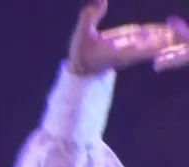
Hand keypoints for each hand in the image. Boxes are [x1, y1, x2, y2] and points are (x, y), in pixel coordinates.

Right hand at [69, 1, 188, 75]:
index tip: (175, 40)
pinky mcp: (139, 41)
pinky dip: (169, 30)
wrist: (84, 67)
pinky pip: (158, 35)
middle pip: (161, 44)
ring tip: (185, 26)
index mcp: (122, 51)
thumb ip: (88, 18)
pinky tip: (176, 24)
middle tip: (188, 33)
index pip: (146, 47)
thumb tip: (98, 0)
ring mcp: (139, 45)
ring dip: (175, 33)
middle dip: (175, 38)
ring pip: (162, 40)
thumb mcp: (81, 35)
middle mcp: (135, 49)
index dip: (161, 42)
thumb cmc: (81, 53)